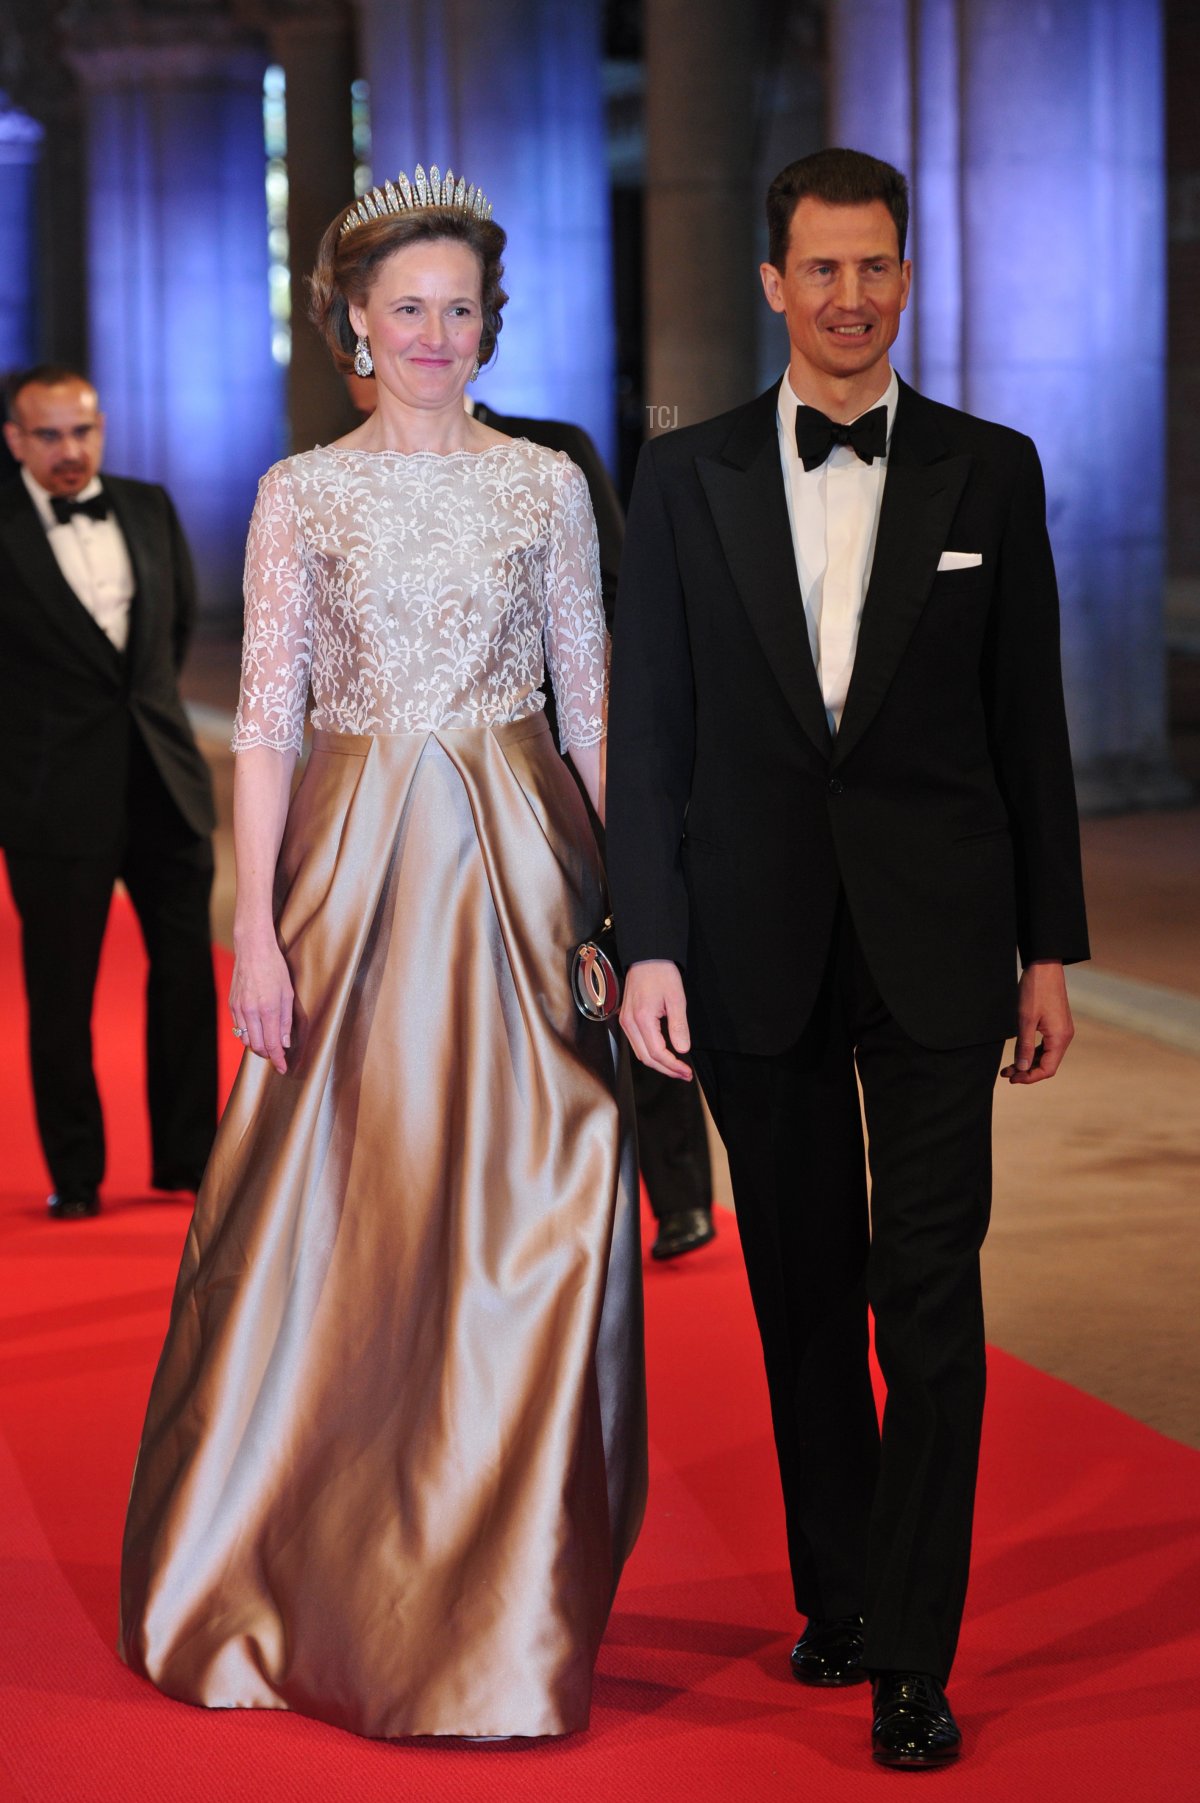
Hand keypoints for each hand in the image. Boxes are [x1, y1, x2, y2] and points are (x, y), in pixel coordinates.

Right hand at [230, 927, 293, 1074]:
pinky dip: (247, 1035)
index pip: (272, 1044)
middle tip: (277, 1055)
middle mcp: (251, 1012)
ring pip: (245, 1039)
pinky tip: (256, 1032)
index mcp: (268, 1009)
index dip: (278, 1059)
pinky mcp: (232, 1005)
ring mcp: (239, 1009)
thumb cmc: (275, 968)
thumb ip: (286, 1021)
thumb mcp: (288, 993)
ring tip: (267, 1045)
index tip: (283, 1068)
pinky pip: (238, 1028)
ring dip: (257, 1046)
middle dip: (268, 1054)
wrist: (253, 949)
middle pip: (257, 1046)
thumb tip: (285, 1043)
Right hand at [620, 959, 693, 1080]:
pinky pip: (636, 1044)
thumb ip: (679, 1026)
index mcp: (642, 1019)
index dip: (672, 1066)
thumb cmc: (661, 973)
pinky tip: (663, 1056)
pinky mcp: (626, 1019)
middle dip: (666, 1069)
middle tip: (684, 1075)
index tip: (686, 1071)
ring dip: (658, 1064)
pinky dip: (650, 1054)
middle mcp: (629, 1023)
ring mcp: (625, 1022)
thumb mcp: (677, 999)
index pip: (657, 1052)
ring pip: (640, 1054)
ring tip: (676, 1068)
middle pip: (646, 1058)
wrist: (647, 957)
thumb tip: (682, 1050)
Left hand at [999, 960, 1073, 1084]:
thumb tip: (1023, 1068)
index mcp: (1060, 1038)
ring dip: (1029, 1062)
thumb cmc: (1035, 990)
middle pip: (1047, 1064)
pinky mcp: (1057, 1024)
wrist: (1045, 966)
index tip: (1011, 1078)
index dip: (1029, 1077)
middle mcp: (1065, 1036)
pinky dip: (1034, 1051)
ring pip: (1047, 1055)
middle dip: (1027, 1071)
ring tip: (1009, 1066)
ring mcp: (1062, 1030)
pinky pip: (1047, 1045)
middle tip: (1006, 1072)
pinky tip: (1021, 1052)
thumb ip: (1025, 1046)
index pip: (1047, 1069)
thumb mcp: (1025, 1019)